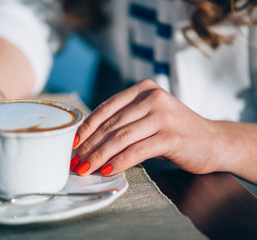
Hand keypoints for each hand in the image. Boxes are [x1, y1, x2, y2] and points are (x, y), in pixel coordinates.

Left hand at [71, 79, 225, 175]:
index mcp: (143, 89)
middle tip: (75, 160)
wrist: (213, 141)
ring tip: (86, 168)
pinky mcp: (171, 136)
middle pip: (111, 125)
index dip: (86, 127)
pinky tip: (107, 170)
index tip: (72, 142)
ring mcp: (163, 116)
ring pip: (120, 138)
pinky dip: (119, 162)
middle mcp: (152, 98)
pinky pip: (137, 151)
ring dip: (99, 156)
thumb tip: (88, 138)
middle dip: (89, 145)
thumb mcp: (148, 116)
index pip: (106, 108)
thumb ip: (125, 119)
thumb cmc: (174, 130)